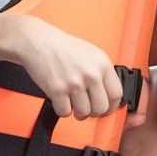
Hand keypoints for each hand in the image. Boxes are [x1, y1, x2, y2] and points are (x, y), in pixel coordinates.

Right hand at [0, 14, 121, 118]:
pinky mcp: (57, 90)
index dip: (112, 106)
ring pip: (84, 113)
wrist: (39, 42)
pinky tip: (62, 100)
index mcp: (102, 64)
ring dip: (78, 113)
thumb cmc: (64, 48)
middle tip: (88, 109)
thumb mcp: (92, 54)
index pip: (116, 94)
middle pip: (101, 108)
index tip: (107, 109)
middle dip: (94, 112)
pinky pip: (65, 112)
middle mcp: (91, 74)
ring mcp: (74, 83)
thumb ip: (103, 73)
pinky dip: (63, 110)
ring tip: (73, 103)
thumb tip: (110, 95)